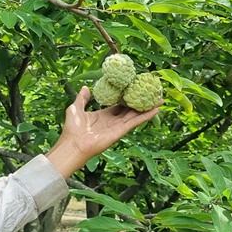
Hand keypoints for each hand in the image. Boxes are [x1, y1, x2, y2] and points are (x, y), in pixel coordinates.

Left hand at [45, 86, 160, 178]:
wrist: (73, 145)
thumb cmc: (72, 129)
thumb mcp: (75, 108)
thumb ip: (82, 98)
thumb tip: (86, 87)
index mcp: (103, 115)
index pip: (118, 105)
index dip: (126, 98)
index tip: (135, 90)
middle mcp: (112, 121)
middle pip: (130, 110)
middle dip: (140, 102)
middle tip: (151, 94)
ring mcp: (117, 126)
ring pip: (135, 115)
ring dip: (147, 108)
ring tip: (159, 100)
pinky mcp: (120, 131)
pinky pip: (134, 122)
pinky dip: (145, 116)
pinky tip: (155, 110)